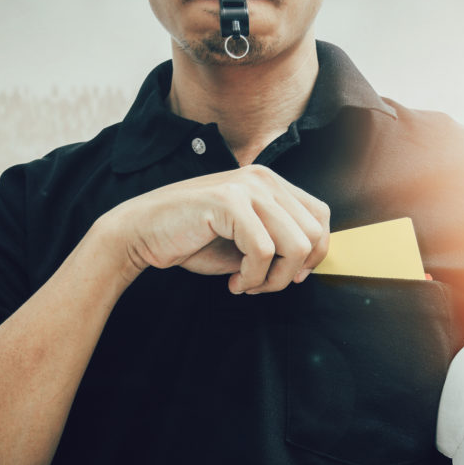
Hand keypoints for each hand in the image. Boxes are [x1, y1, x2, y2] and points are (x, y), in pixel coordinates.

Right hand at [105, 164, 329, 293]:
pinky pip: (264, 251)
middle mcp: (264, 179)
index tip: (290, 276)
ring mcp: (247, 187)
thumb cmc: (193, 240)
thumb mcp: (247, 241)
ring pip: (295, 246)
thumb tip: (309, 264)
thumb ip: (279, 244)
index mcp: (271, 183)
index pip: (321, 217)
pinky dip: (253, 277)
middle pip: (312, 235)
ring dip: (274, 279)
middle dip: (292, 273)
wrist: (142, 233)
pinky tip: (233, 283)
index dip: (314, 254)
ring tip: (247, 284)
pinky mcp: (229, 202)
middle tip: (262, 285)